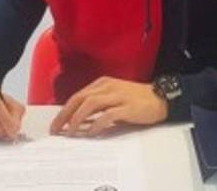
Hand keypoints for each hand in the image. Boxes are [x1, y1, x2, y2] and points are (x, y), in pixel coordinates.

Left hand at [49, 76, 166, 136]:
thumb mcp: (114, 97)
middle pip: (80, 99)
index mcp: (102, 84)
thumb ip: (98, 105)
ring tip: (70, 132)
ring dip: (77, 119)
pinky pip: (107, 115)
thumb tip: (79, 120)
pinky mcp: (127, 107)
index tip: (56, 124)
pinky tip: (91, 133)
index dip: (64, 110)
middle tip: (56, 130)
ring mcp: (118, 96)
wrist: (161, 98)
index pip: (77, 96)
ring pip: (90, 104)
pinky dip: (96, 124)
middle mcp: (108, 87)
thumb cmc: (136, 99)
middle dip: (65, 115)